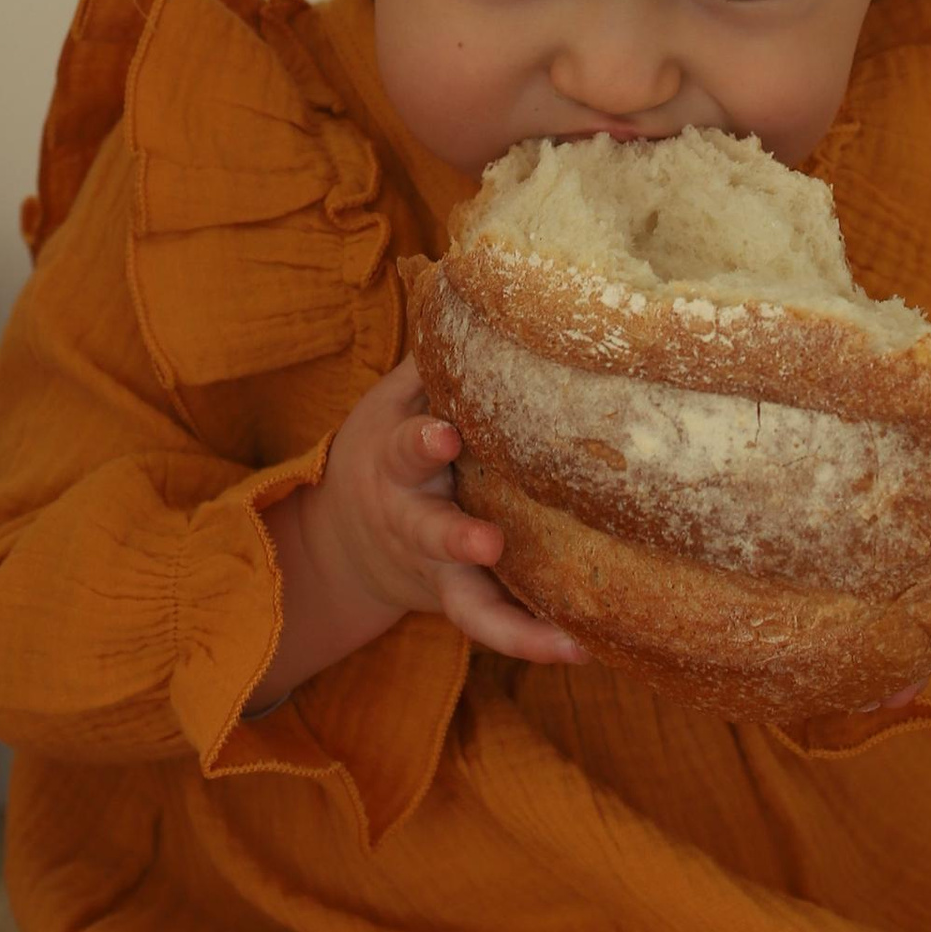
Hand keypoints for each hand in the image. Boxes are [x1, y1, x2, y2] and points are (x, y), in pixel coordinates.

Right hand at [249, 357, 584, 713]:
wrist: (346, 545)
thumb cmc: (389, 450)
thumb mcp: (393, 400)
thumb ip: (433, 361)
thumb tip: (476, 283)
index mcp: (395, 460)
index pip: (406, 445)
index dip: (423, 439)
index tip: (446, 430)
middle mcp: (412, 522)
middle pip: (428, 532)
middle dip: (454, 538)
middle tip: (487, 543)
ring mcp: (437, 572)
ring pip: (467, 603)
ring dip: (511, 623)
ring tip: (565, 639)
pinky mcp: (461, 604)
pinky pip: (495, 628)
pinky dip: (534, 642)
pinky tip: (583, 648)